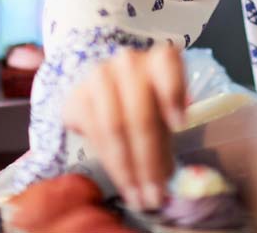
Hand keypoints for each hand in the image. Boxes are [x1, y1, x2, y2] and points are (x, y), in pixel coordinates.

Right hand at [63, 43, 187, 211]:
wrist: (109, 100)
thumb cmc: (149, 109)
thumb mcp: (166, 118)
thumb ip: (169, 137)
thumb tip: (170, 179)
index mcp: (161, 59)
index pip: (167, 65)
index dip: (173, 93)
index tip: (179, 125)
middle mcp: (129, 62)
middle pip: (139, 113)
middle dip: (149, 160)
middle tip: (156, 195)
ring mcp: (100, 76)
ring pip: (113, 126)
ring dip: (126, 168)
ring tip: (138, 197)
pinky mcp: (77, 96)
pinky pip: (92, 132)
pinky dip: (108, 159)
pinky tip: (121, 177)